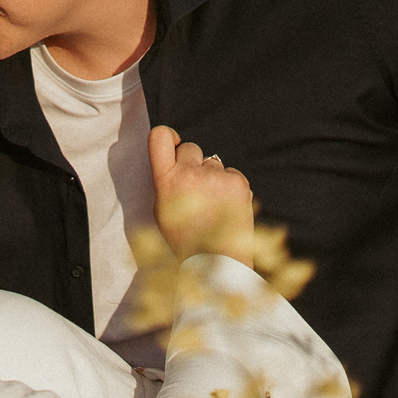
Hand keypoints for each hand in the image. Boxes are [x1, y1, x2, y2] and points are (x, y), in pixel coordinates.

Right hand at [149, 126, 254, 257]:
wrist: (216, 262)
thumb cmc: (185, 239)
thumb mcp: (162, 210)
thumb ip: (166, 180)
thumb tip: (177, 158)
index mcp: (165, 181)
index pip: (159, 137)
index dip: (168, 135)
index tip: (175, 143)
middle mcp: (190, 174)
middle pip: (191, 149)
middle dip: (193, 163)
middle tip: (195, 190)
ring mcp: (216, 176)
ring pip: (213, 162)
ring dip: (213, 177)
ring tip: (212, 205)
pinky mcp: (238, 181)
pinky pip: (231, 173)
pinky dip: (229, 186)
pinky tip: (226, 207)